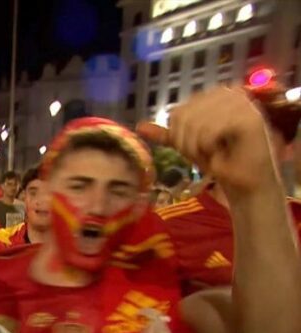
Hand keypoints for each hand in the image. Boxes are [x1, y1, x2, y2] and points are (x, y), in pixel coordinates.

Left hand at [136, 87, 278, 197]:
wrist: (245, 182)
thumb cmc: (220, 160)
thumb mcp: (190, 145)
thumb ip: (168, 134)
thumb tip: (140, 126)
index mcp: (213, 95)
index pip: (177, 113)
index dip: (179, 136)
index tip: (195, 151)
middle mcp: (228, 92)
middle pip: (184, 117)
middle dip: (187, 143)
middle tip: (204, 155)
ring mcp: (242, 102)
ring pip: (195, 123)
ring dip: (199, 147)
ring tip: (213, 155)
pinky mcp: (250, 117)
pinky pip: (210, 130)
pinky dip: (210, 147)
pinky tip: (222, 154)